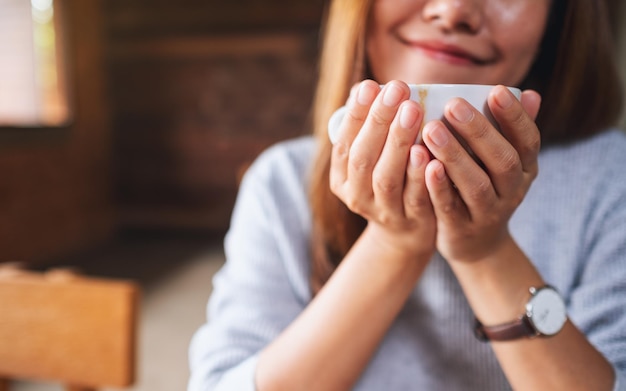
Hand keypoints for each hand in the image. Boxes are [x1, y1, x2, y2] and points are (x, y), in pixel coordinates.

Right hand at [330, 80, 436, 257]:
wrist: (406, 235)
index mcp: (341, 179)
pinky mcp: (412, 222)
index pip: (344, 143)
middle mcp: (357, 197)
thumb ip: (369, 129)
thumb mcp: (372, 159)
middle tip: (397, 88)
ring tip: (412, 110)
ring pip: (386, 178)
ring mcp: (384, 212)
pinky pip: (416, 198)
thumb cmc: (391, 181)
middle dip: (378, 121)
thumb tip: (367, 86)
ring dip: (398, 143)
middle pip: (363, 158)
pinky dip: (421, 176)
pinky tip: (430, 152)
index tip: (370, 85)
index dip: (356, 114)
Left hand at [421, 85, 541, 262]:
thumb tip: (529, 93)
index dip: (515, 117)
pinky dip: (440, 187)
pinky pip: (451, 207)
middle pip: (503, 160)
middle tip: (453, 104)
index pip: (529, 140)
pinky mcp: (461, 229)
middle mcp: (512, 191)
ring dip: (455, 156)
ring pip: (476, 185)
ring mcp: (488, 213)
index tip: (496, 91)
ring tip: (432, 129)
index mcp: (525, 169)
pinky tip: (426, 165)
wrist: (477, 245)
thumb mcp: (503, 162)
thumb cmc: (485, 187)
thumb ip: (511, 130)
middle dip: (479, 131)